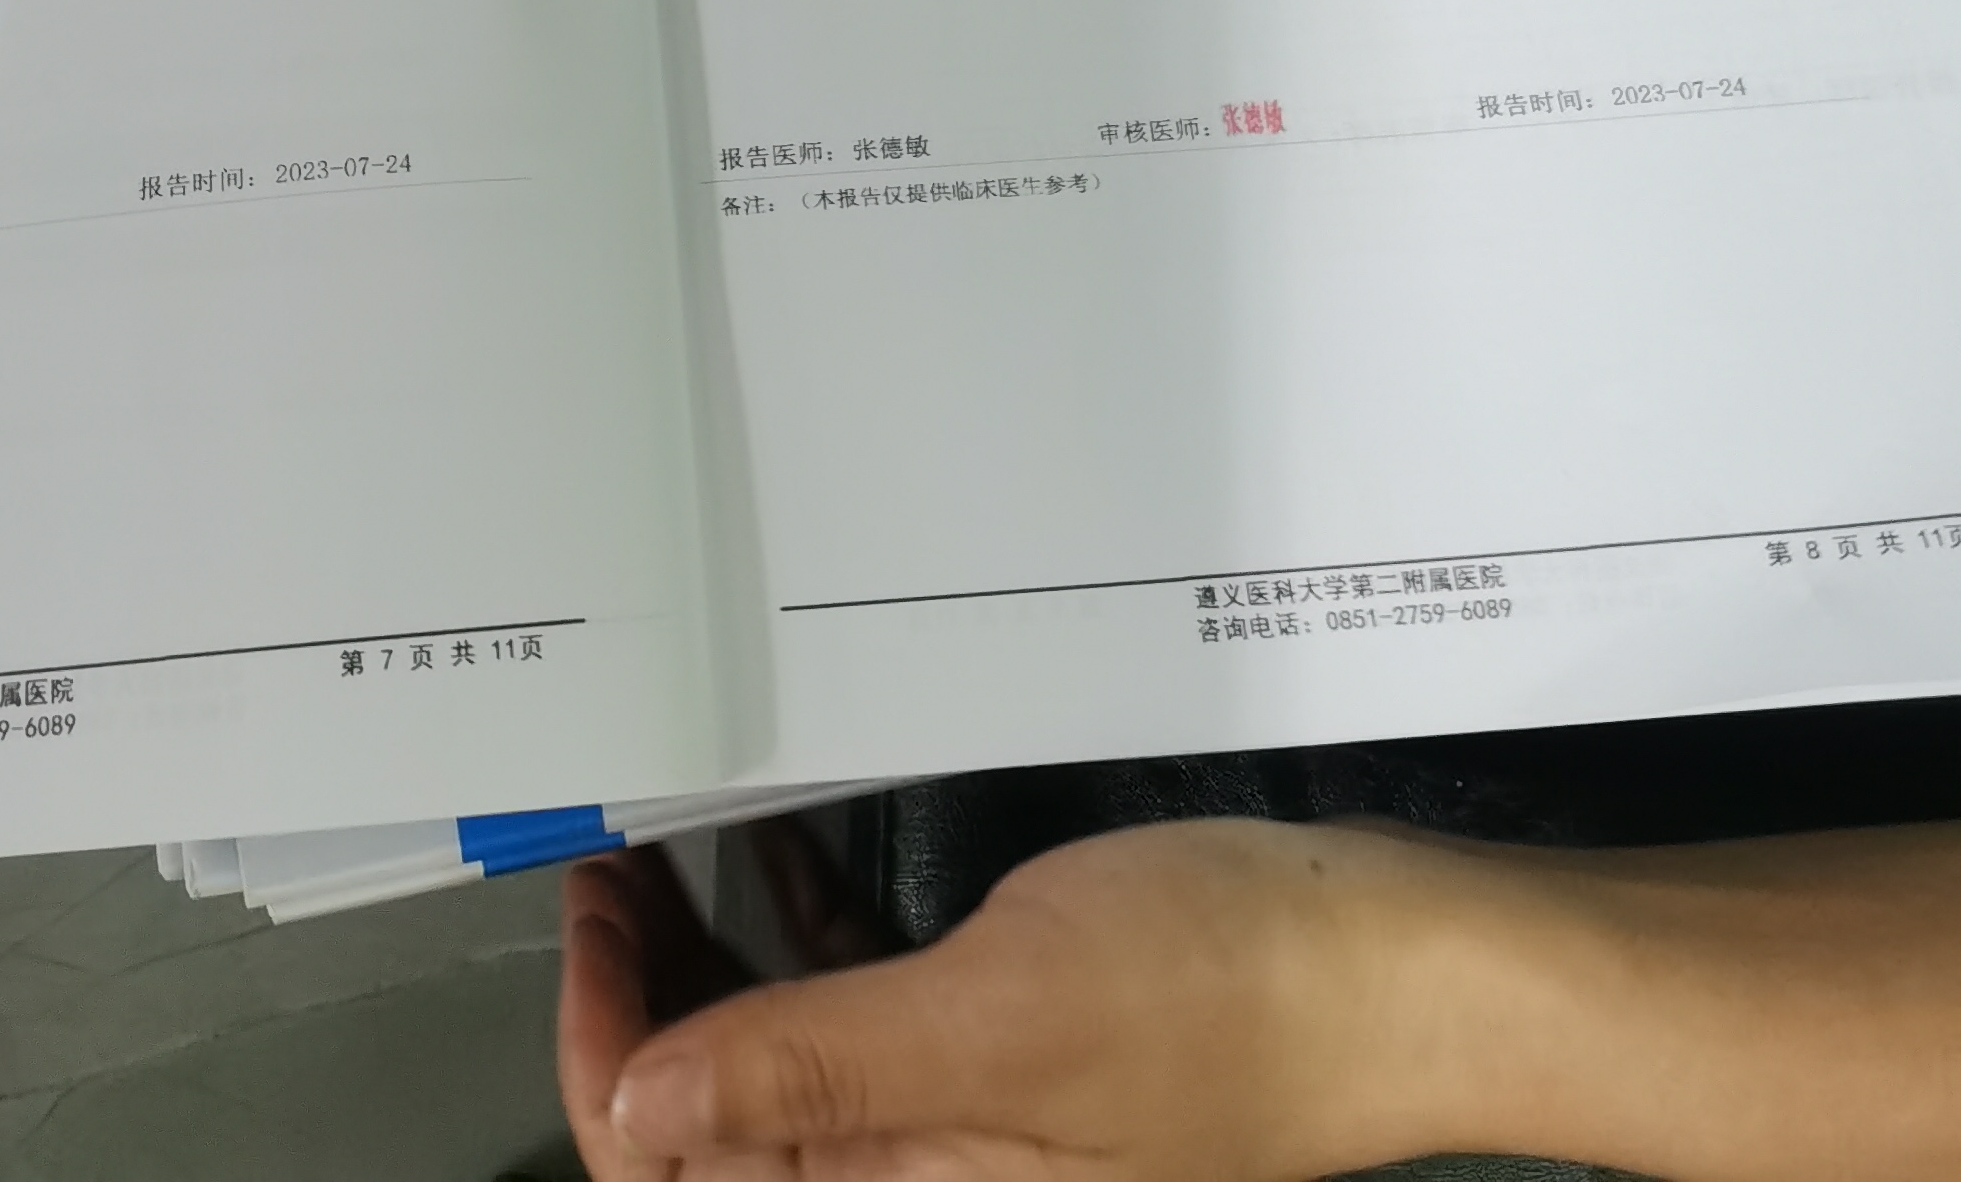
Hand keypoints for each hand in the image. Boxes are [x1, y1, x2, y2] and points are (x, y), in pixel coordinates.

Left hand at [559, 816, 1483, 1181]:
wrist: (1399, 971)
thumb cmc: (1222, 992)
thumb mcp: (997, 1019)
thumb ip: (819, 1070)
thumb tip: (639, 1103)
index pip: (677, 1163)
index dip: (607, 1047)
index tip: (592, 914)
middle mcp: (923, 1175)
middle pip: (717, 1120)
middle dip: (641, 1000)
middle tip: (615, 860)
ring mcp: (965, 1114)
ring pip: (780, 1063)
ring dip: (711, 965)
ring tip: (671, 842)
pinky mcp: (1008, 1046)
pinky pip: (864, 1014)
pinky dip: (804, 941)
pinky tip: (788, 856)